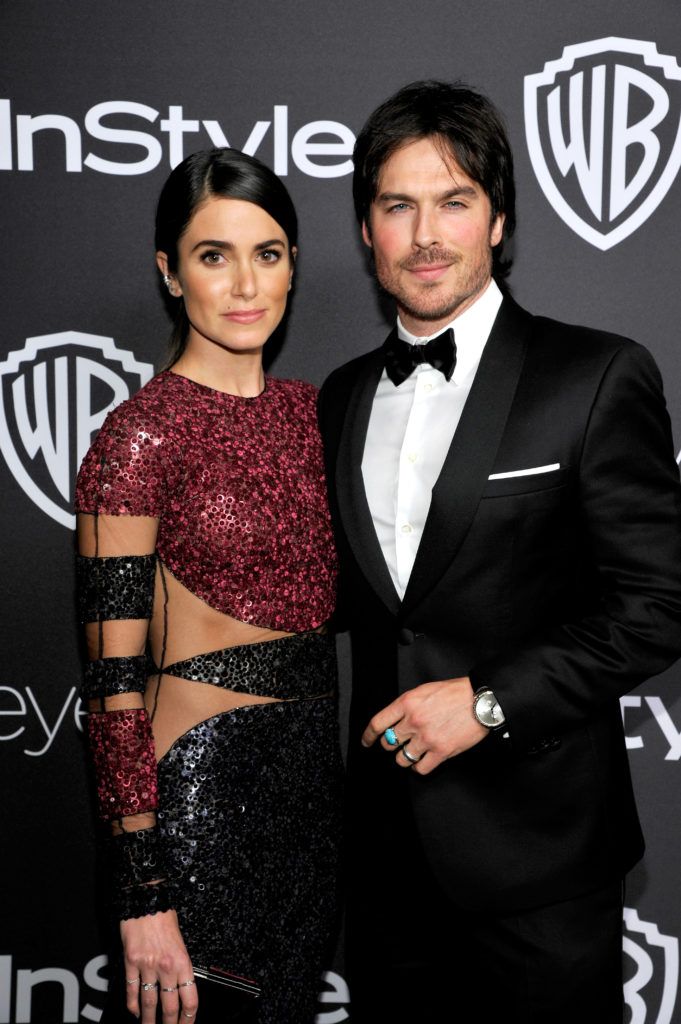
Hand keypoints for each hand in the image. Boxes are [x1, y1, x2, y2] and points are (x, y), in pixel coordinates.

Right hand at [121, 909, 197, 1022]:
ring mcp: (146, 966)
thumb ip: (180, 964)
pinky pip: (131, 990)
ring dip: (149, 1020)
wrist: (146, 898)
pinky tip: (134, 1013)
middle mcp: (165, 967)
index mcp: (182, 961)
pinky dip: (132, 1005)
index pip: (190, 999)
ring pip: (149, 1003)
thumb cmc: (164, 915)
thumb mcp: (180, 941)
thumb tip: (179, 986)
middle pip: (169, 1008)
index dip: (188, 1018)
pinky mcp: (130, 962)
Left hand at [361, 676, 487, 774]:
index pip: (378, 723)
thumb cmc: (456, 693)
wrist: (480, 701)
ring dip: (405, 757)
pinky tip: (424, 760)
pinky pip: (420, 768)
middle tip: (399, 743)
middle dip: (391, 744)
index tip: (367, 741)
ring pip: (402, 758)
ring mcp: (426, 738)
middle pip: (389, 742)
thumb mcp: (425, 690)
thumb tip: (397, 718)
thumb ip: (409, 705)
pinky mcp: (440, 752)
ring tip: (413, 752)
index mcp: (407, 703)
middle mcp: (413, 721)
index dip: (368, 735)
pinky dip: (420, 767)